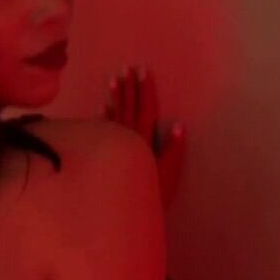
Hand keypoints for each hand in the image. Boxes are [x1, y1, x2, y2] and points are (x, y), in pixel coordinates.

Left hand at [102, 65, 186, 208]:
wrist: (125, 213)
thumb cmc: (152, 194)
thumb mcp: (167, 173)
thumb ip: (173, 149)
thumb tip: (178, 125)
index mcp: (144, 139)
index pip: (145, 108)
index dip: (145, 89)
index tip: (144, 71)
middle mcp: (127, 138)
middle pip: (128, 107)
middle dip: (129, 87)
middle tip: (127, 67)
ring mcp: (114, 144)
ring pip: (114, 114)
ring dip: (115, 96)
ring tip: (113, 79)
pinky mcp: (104, 153)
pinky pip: (103, 129)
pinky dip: (104, 117)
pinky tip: (102, 107)